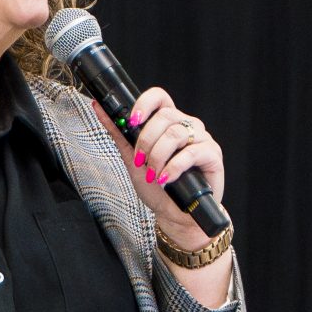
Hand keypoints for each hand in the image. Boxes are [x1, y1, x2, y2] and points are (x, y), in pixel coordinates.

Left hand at [92, 90, 228, 240]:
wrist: (174, 214)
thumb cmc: (156, 187)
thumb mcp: (131, 158)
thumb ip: (118, 132)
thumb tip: (98, 107)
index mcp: (168, 122)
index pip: (159, 97)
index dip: (145, 103)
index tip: (132, 120)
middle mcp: (187, 126)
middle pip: (166, 116)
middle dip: (147, 140)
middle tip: (140, 160)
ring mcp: (201, 139)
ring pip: (176, 134)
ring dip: (158, 156)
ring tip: (153, 175)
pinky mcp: (212, 155)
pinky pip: (193, 152)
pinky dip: (174, 167)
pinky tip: (165, 179)